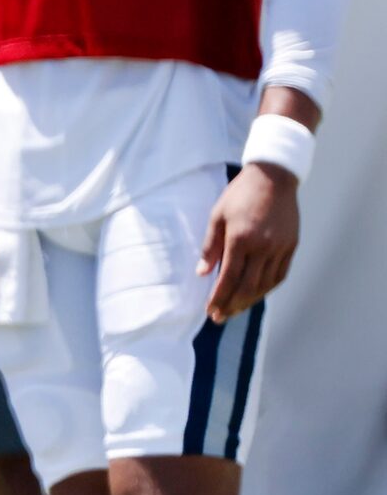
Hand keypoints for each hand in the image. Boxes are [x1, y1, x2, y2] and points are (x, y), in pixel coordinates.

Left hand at [197, 163, 299, 323]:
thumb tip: (202, 273)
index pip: (229, 277)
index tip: (210, 310)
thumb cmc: (240, 195)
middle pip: (248, 286)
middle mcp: (264, 246)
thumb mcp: (217, 216)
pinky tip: (255, 294)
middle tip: (220, 317)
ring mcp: (280, 247)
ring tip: (235, 309)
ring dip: (250, 300)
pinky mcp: (292, 245)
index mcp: (241, 239)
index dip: (219, 297)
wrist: (274, 177)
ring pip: (266, 284)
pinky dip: (267, 288)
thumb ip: (210, 247)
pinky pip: (280, 274)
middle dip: (232, 305)